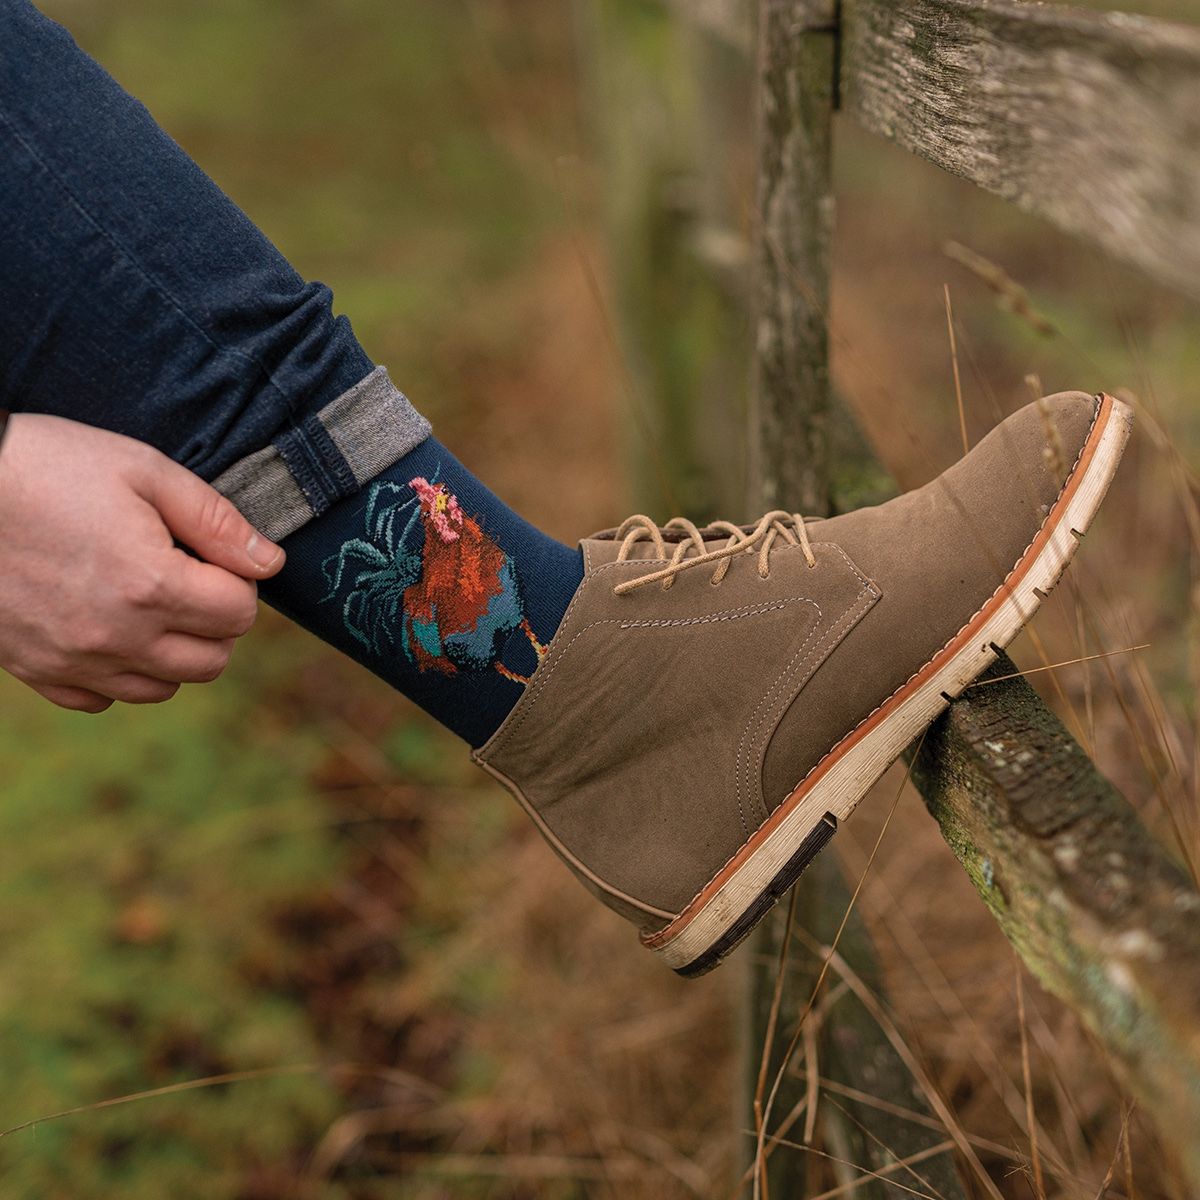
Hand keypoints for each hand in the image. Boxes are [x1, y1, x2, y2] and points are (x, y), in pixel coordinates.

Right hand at [0, 414, 284, 712]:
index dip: (238, 581)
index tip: (210, 555)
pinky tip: (107, 625)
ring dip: (174, 651)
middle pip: (212, 660)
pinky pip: (101, 699)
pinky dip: (118, 673)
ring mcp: (72, 660)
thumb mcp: (144, 471)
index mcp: (150, 585)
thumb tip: (270, 562)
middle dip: (216, 621)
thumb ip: (217, 522)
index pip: (240, 613)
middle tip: (188, 577)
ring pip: (163, 688)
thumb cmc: (47, 465)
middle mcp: (116, 636)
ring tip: (149, 600)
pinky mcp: (35, 670)